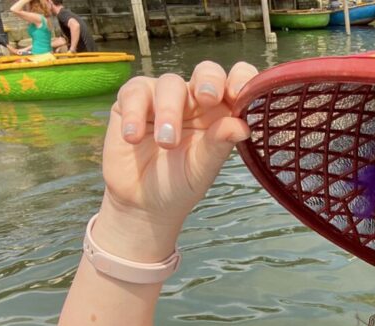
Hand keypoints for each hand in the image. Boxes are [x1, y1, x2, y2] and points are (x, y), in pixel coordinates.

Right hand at [97, 61, 255, 257]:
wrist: (141, 203)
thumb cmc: (179, 185)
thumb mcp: (202, 168)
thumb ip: (219, 145)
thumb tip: (242, 126)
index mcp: (220, 114)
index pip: (236, 83)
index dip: (241, 79)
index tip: (239, 93)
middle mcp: (195, 101)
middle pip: (206, 72)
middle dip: (209, 81)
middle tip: (207, 98)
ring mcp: (163, 98)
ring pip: (170, 83)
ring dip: (169, 110)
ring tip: (166, 143)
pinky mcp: (132, 101)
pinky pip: (134, 93)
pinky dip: (134, 114)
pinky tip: (133, 137)